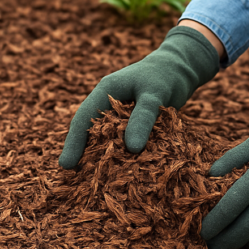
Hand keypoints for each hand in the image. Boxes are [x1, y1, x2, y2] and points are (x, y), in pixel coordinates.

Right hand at [59, 26, 219, 168]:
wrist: (182, 67)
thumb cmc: (166, 76)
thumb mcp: (154, 94)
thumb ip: (142, 119)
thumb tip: (132, 148)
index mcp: (105, 91)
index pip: (82, 119)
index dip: (73, 143)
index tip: (65, 166)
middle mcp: (108, 103)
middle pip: (90, 130)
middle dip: (82, 153)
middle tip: (74, 180)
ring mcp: (120, 113)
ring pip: (106, 137)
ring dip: (100, 156)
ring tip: (94, 181)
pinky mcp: (134, 121)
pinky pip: (122, 139)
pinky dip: (120, 153)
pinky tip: (120, 171)